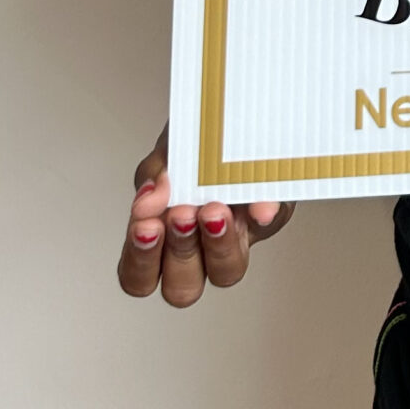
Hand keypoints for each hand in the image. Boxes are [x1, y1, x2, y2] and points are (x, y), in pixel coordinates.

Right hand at [116, 130, 294, 304]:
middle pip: (182, 289)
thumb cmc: (192, 144)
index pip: (139, 279)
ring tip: (213, 208)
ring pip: (226, 272)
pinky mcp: (271, 215)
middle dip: (179, 251)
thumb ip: (155, 177)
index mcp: (161, 241)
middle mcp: (199, 251)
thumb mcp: (164, 153)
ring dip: (217, 243)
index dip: (141, 260)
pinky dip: (263, 213)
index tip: (146, 225)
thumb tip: (153, 198)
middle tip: (181, 215)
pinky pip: (269, 222)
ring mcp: (236, 238)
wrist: (235, 118)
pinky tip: (259, 204)